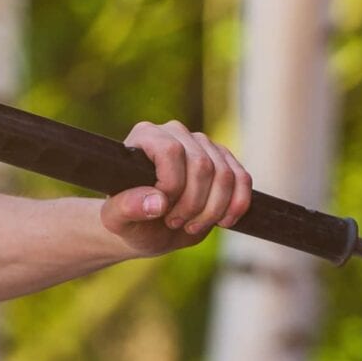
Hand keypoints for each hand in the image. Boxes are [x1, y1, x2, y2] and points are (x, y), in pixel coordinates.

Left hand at [103, 120, 253, 254]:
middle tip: (176, 223)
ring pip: (226, 174)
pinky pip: (243, 179)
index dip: (172, 187)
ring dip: (213, 210)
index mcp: (145, 136)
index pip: (172, 152)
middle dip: (193, 205)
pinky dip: (237, 205)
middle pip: (202, 165)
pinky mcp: (224, 160)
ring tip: (192, 225)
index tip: (162, 211)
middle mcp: (176, 132)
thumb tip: (158, 202)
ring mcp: (203, 144)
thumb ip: (127, 208)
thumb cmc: (130, 221)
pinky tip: (223, 221)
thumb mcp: (117, 220)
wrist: (150, 228)